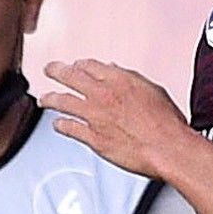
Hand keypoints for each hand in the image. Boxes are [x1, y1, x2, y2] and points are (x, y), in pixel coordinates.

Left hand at [42, 59, 198, 179]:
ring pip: (62, 101)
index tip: (77, 66)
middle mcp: (102, 94)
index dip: (81, 65)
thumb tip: (116, 72)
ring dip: (50, 98)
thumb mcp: (153, 90)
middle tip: (50, 70)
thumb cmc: (167, 123)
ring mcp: (95, 116)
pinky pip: (69, 128)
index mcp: (119, 80)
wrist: (167, 148)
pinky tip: (57, 124)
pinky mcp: (92, 137)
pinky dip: (60, 125)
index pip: (90, 65)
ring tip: (44, 98)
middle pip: (70, 77)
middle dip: (56, 71)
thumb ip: (131, 79)